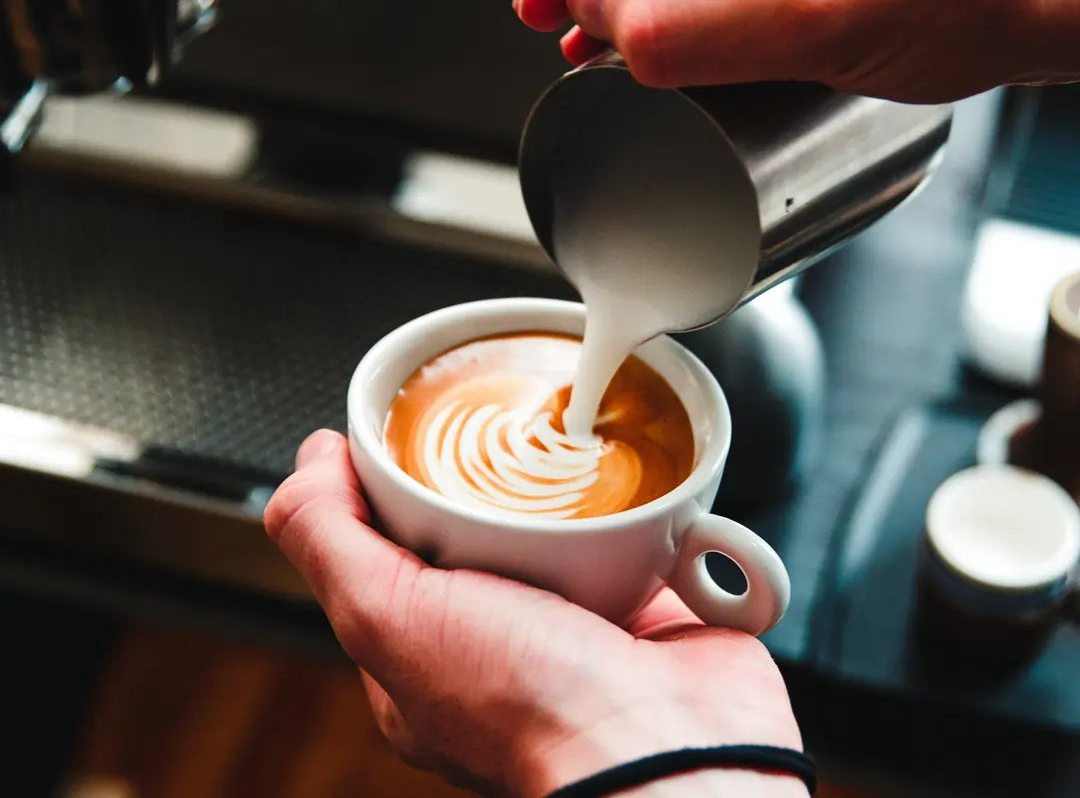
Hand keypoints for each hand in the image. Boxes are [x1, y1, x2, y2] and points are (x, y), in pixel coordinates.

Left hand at [264, 430, 806, 796]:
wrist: (671, 746)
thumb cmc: (534, 709)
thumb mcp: (388, 616)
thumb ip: (329, 539)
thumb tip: (310, 458)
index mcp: (425, 651)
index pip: (386, 542)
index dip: (386, 482)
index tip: (404, 431)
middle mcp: (498, 638)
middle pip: (476, 520)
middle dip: (483, 472)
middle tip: (495, 432)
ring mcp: (575, 619)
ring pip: (558, 519)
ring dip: (567, 481)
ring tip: (566, 442)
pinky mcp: (647, 598)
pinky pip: (639, 527)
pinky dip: (643, 499)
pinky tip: (634, 475)